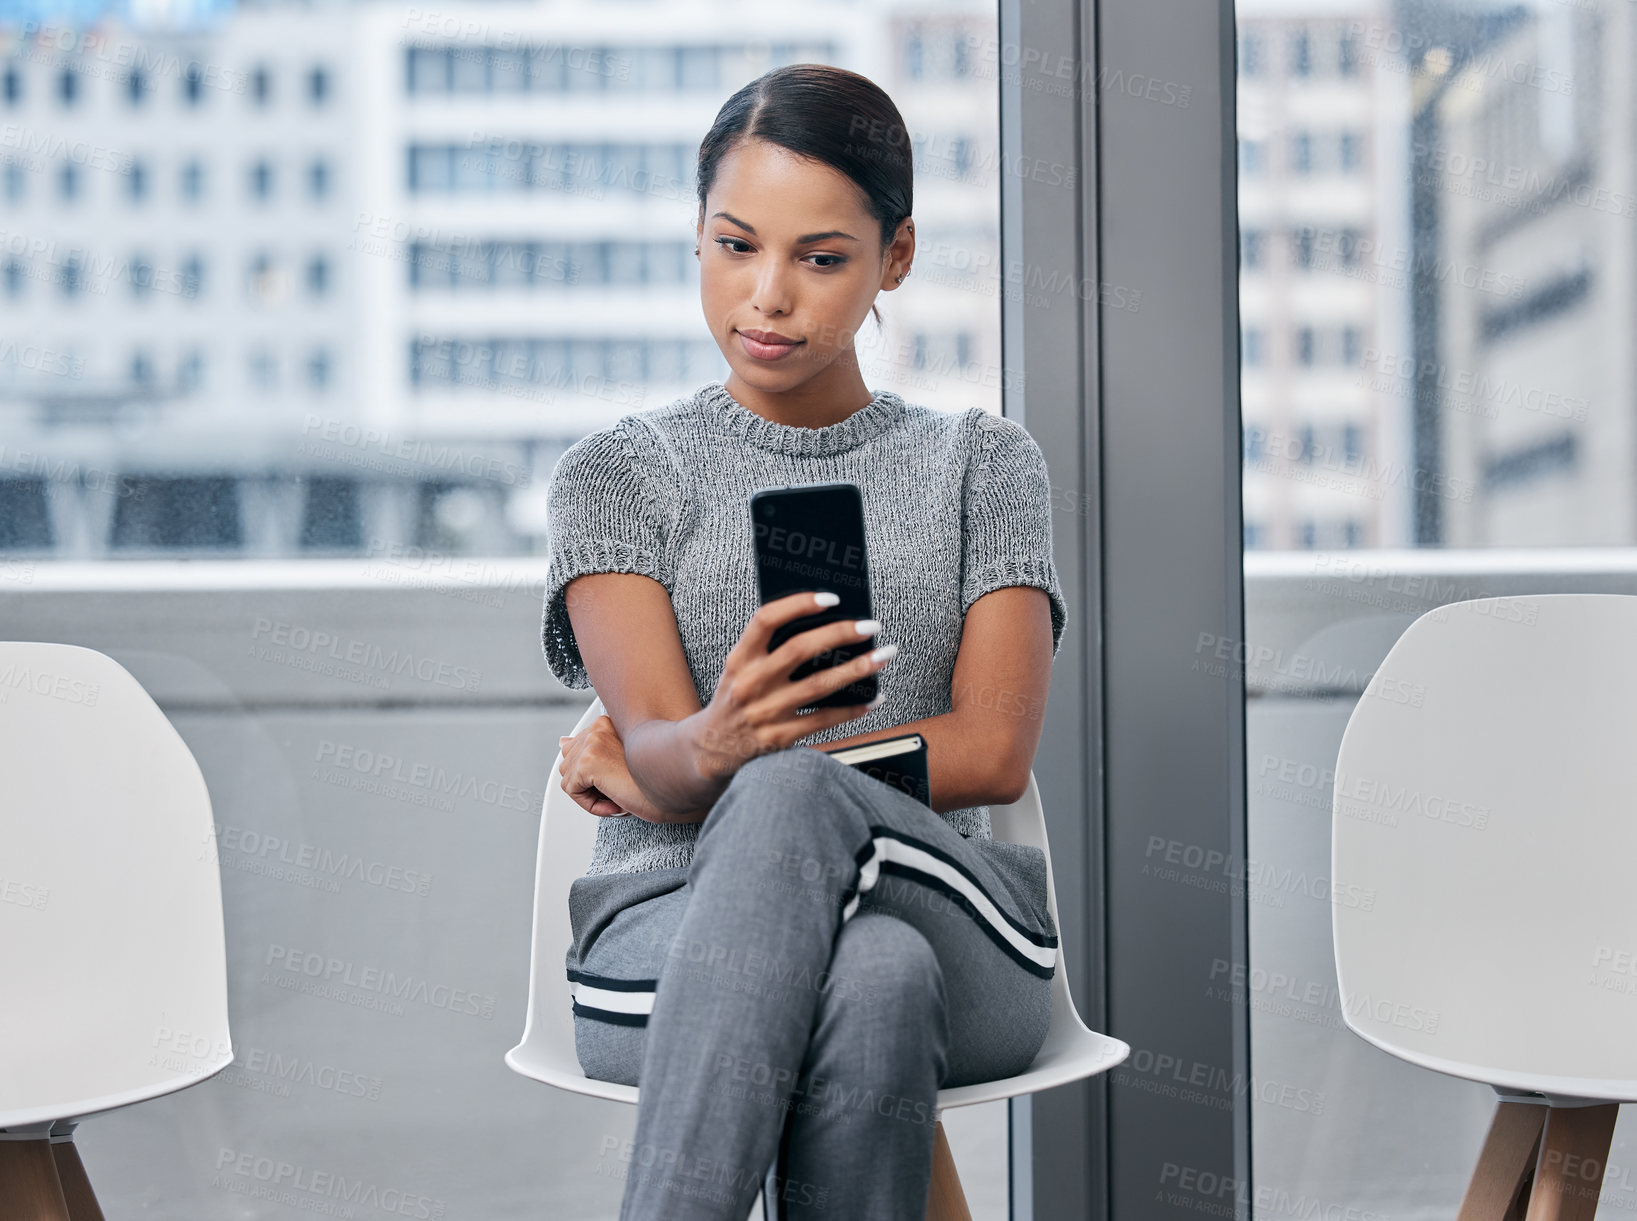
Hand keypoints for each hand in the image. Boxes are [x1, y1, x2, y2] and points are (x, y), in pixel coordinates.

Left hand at [558, 716, 665, 818]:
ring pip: (569, 778)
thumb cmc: (655, 779)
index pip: (576, 747)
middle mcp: (598, 727)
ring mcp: (592, 742)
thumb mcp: (619, 760)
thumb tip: (562, 742)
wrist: (675, 789)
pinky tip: (616, 801)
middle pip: (568, 763)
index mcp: (606, 723)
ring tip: (619, 795)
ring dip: (592, 794)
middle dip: (590, 783)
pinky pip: (572, 791)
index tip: (614, 780)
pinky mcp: (588, 762)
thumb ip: (589, 748)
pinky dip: (591, 804)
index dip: (592, 772)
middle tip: (619, 790)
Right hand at [685, 591, 897, 782]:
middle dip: (840, 634)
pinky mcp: (780, 737)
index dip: (798, 604)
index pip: (766, 620)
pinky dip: (853, 709)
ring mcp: (766, 712)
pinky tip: (873, 698)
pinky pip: (825, 720)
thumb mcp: (739, 667)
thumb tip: (826, 623)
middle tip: (871, 626)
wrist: (713, 746)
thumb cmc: (738, 696)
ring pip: (820, 685)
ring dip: (857, 669)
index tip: (831, 598)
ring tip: (883, 656)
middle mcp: (751, 683)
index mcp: (739, 658)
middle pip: (800, 650)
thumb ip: (770, 647)